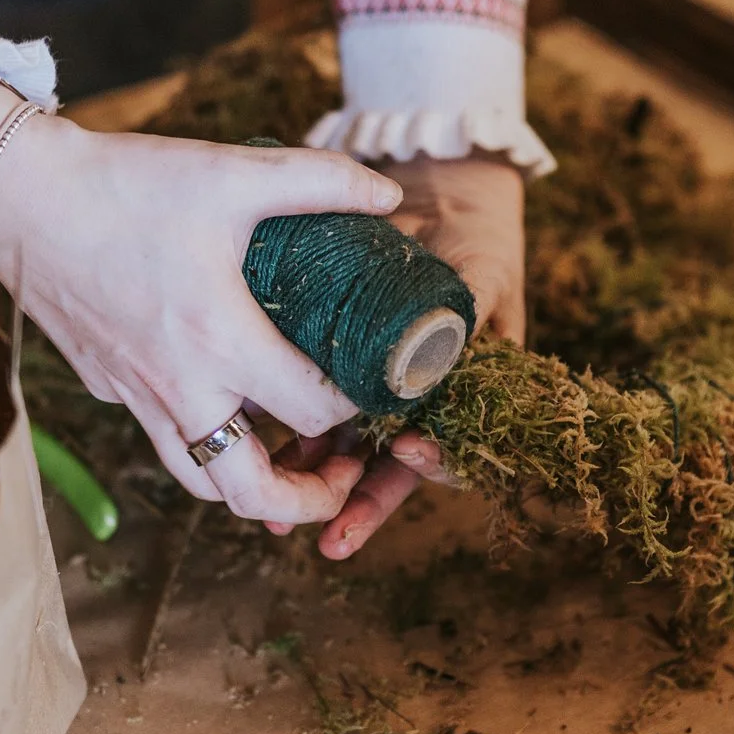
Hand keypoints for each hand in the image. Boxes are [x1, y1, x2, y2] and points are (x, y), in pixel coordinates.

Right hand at [0, 100, 402, 525]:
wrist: (18, 197)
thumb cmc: (122, 186)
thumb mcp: (230, 173)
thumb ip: (318, 181)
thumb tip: (391, 193)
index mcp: (219, 342)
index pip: (312, 412)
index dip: (360, 411)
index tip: (380, 389)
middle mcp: (178, 388)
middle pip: (252, 492)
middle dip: (311, 498)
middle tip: (346, 472)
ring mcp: (136, 397)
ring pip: (202, 481)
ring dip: (254, 485)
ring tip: (293, 458)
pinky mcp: (109, 388)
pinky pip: (166, 437)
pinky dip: (207, 442)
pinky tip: (229, 400)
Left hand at [310, 155, 526, 559]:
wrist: (445, 198)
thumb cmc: (476, 240)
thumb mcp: (482, 276)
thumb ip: (468, 312)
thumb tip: (451, 350)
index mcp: (464, 390)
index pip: (452, 443)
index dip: (433, 459)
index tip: (408, 452)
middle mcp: (418, 400)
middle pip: (390, 467)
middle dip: (360, 504)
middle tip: (331, 535)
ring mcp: (377, 390)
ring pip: (345, 451)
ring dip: (312, 484)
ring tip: (275, 519)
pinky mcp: (337, 369)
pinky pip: (310, 413)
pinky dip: (285, 439)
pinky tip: (251, 455)